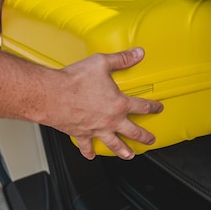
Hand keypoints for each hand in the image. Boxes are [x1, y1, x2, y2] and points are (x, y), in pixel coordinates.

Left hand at [0, 0, 36, 46]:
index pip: (21, 7)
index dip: (29, 13)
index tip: (40, 18)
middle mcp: (1, 10)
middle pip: (15, 22)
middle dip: (23, 29)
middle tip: (35, 37)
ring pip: (6, 32)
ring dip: (13, 39)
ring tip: (24, 48)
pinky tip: (5, 53)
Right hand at [47, 47, 162, 159]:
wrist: (52, 95)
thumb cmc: (74, 81)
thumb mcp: (102, 63)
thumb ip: (122, 59)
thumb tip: (138, 53)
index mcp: (119, 103)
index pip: (142, 106)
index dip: (153, 107)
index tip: (158, 108)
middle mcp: (110, 120)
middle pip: (133, 131)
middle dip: (144, 136)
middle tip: (150, 140)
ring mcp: (96, 129)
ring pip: (114, 144)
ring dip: (123, 151)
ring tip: (129, 155)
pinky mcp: (81, 134)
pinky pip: (87, 146)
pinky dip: (89, 152)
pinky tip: (91, 156)